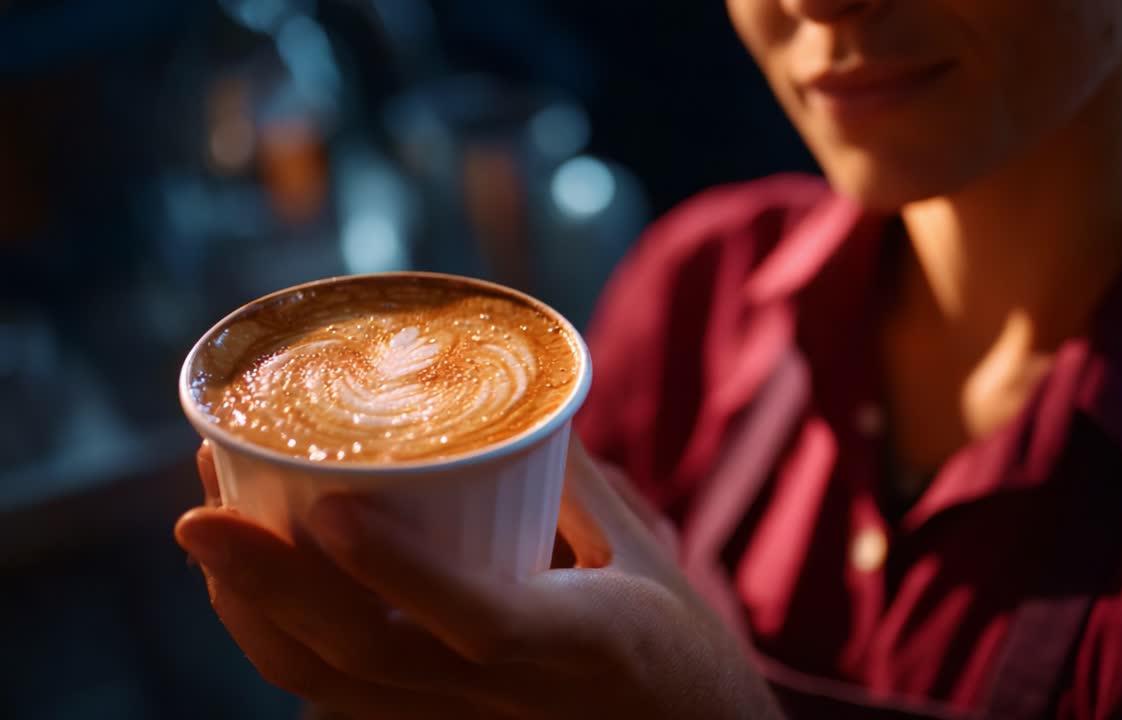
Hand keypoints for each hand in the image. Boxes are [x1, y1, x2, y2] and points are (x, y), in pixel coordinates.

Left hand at [175, 439, 782, 719]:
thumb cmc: (674, 645)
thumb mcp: (644, 555)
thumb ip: (574, 479)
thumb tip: (507, 396)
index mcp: (577, 644)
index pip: (479, 622)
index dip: (399, 571)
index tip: (330, 508)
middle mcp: (508, 698)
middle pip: (369, 661)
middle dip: (271, 589)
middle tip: (199, 513)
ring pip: (336, 689)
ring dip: (254, 615)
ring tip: (209, 533)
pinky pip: (341, 701)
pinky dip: (278, 644)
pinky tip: (249, 588)